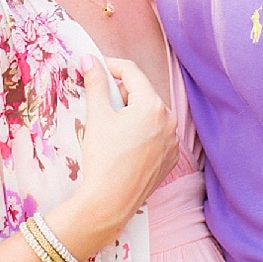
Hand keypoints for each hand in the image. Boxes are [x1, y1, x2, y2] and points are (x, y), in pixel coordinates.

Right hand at [51, 55, 175, 258]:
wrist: (110, 201)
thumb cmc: (103, 158)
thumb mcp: (97, 115)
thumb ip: (95, 82)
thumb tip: (89, 60)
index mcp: (153, 105)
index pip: (131, 72)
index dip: (109, 66)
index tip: (92, 67)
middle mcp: (170, 119)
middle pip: (141, 92)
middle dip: (120, 92)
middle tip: (98, 103)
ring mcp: (173, 140)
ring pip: (149, 114)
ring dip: (131, 112)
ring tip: (110, 127)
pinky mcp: (170, 158)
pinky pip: (156, 134)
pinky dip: (141, 132)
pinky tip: (123, 145)